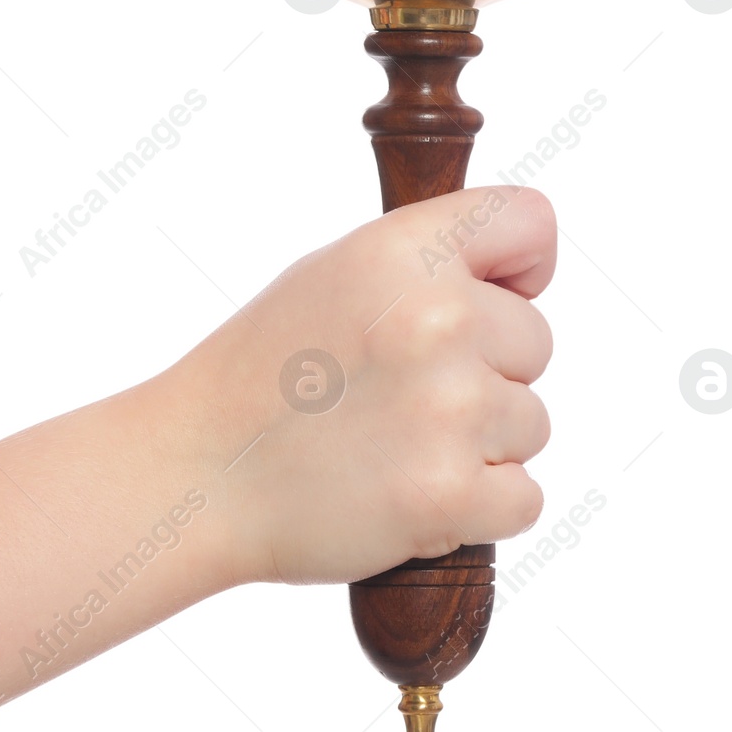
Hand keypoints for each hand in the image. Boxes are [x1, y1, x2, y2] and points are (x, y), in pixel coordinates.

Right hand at [171, 185, 555, 585]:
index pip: (531, 222)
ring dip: (480, 445)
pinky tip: (413, 492)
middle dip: (488, 373)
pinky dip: (481, 508)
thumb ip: (428, 264)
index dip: (524, 266)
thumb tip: (513, 282)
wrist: (196, 474)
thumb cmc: (264, 372)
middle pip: (536, 342)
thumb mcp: (337, 272)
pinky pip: (525, 499)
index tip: (499, 296)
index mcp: (405, 250)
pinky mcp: (450, 494)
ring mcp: (449, 409)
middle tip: (405, 395)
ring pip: (530, 424)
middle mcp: (437, 318)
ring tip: (395, 445)